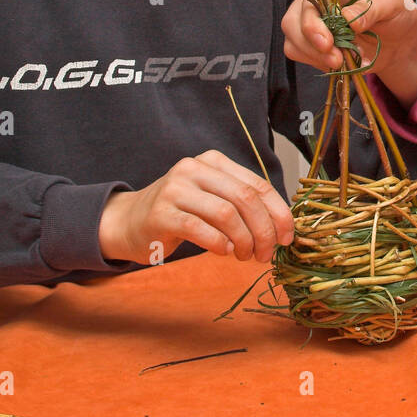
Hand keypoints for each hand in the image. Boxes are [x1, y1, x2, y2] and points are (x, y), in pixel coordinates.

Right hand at [99, 150, 293, 263]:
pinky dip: (220, 244)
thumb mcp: (213, 199)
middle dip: (264, 230)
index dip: (278, 213)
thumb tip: (283, 227)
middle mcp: (194, 168)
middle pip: (246, 199)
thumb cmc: (180, 213)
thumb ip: (242, 204)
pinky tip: (225, 252)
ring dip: (244, 241)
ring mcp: (176, 189)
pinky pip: (201, 229)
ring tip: (245, 255)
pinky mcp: (161, 213)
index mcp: (213, 161)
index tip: (288, 237)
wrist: (129, 222)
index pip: (258, 185)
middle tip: (267, 254)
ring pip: (227, 214)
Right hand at [280, 0, 416, 105]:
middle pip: (293, 20)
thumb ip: (370, 8)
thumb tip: (348, 18)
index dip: (312, 20)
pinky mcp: (313, 42)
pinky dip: (319, 64)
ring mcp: (311, 21)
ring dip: (315, 57)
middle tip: (335, 59)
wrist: (399, 37)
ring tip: (341, 62)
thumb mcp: (391, 2)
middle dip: (310, 44)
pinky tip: (340, 63)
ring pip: (293, 40)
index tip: (327, 41)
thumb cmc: (393, 10)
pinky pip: (302, 55)